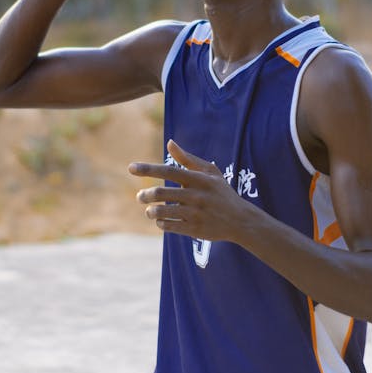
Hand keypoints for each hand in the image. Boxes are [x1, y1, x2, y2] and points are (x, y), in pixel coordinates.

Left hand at [129, 139, 247, 240]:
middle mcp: (196, 196)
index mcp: (198, 179)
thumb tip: (170, 143)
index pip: (169, 171)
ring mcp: (195, 214)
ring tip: (149, 210)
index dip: (148, 169)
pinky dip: (160, 223)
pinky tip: (161, 220)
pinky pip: (169, 226)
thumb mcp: (209, 173)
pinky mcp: (194, 230)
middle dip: (145, 195)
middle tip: (140, 196)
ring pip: (162, 212)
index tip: (131, 168)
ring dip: (150, 211)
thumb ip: (188, 159)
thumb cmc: (221, 193)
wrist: (240, 220)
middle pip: (161, 193)